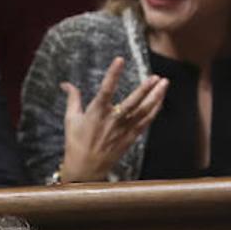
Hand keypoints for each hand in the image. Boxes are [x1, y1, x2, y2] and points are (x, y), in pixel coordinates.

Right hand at [58, 57, 167, 182]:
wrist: (85, 170)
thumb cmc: (75, 143)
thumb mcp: (71, 120)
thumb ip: (73, 99)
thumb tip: (65, 84)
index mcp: (96, 113)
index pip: (106, 89)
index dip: (113, 74)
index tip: (120, 60)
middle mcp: (112, 120)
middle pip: (133, 102)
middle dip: (145, 88)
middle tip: (156, 77)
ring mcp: (123, 130)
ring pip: (143, 111)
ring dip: (155, 97)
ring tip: (165, 84)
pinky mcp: (129, 138)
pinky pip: (145, 123)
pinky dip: (154, 111)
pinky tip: (160, 101)